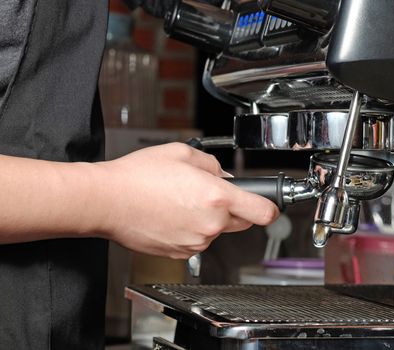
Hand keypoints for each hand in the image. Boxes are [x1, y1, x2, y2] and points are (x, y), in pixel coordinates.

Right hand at [93, 143, 278, 258]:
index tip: (270, 204)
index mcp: (216, 197)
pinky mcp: (180, 253)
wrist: (106, 201)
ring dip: (209, 219)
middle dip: (234, 208)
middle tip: (209, 194)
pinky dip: (192, 230)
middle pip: (242, 222)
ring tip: (180, 202)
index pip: (262, 211)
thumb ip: (213, 165)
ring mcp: (195, 242)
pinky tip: (171, 215)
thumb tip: (226, 177)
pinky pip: (198, 241)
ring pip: (217, 231)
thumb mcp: (182, 153)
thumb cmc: (138, 177)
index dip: (270, 207)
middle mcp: (210, 224)